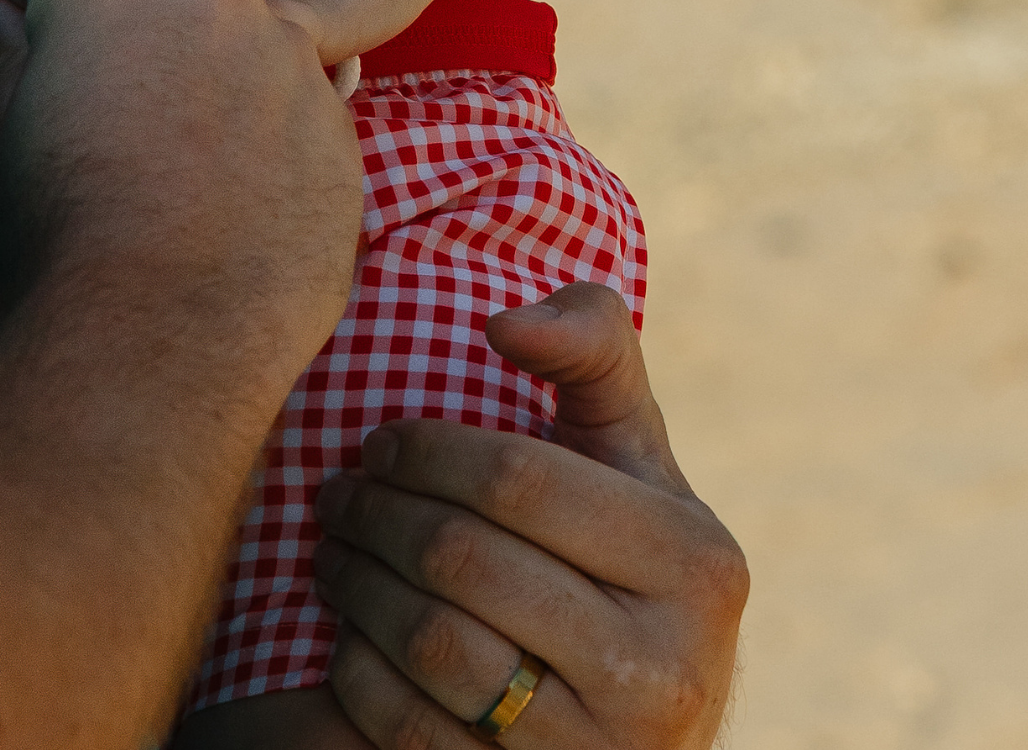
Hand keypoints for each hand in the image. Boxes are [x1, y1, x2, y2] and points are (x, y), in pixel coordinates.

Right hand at [0, 0, 362, 375]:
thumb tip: (7, 17)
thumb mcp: (4, 136)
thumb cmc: (59, 234)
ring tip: (185, 158)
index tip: (35, 45)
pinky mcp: (337, 118)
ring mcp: (286, 49)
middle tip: (115, 106)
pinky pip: (296, 101)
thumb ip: (13, 56)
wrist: (160, 346)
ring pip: (241, 33)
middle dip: (135, 22)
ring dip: (214, 69)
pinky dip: (269, 128)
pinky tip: (238, 193)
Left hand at [311, 284, 746, 747]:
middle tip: (336, 495)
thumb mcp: (633, 449)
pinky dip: (362, 675)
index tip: (377, 441)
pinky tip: (348, 636)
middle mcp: (665, 668)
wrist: (650, 713)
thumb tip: (504, 320)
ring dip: (357, 589)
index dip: (427, 449)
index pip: (519, 478)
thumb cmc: (620, 549)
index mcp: (695, 563)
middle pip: (467, 561)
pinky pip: (417, 733)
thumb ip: (592, 348)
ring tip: (332, 553)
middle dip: (378, 515)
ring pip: (436, 647)